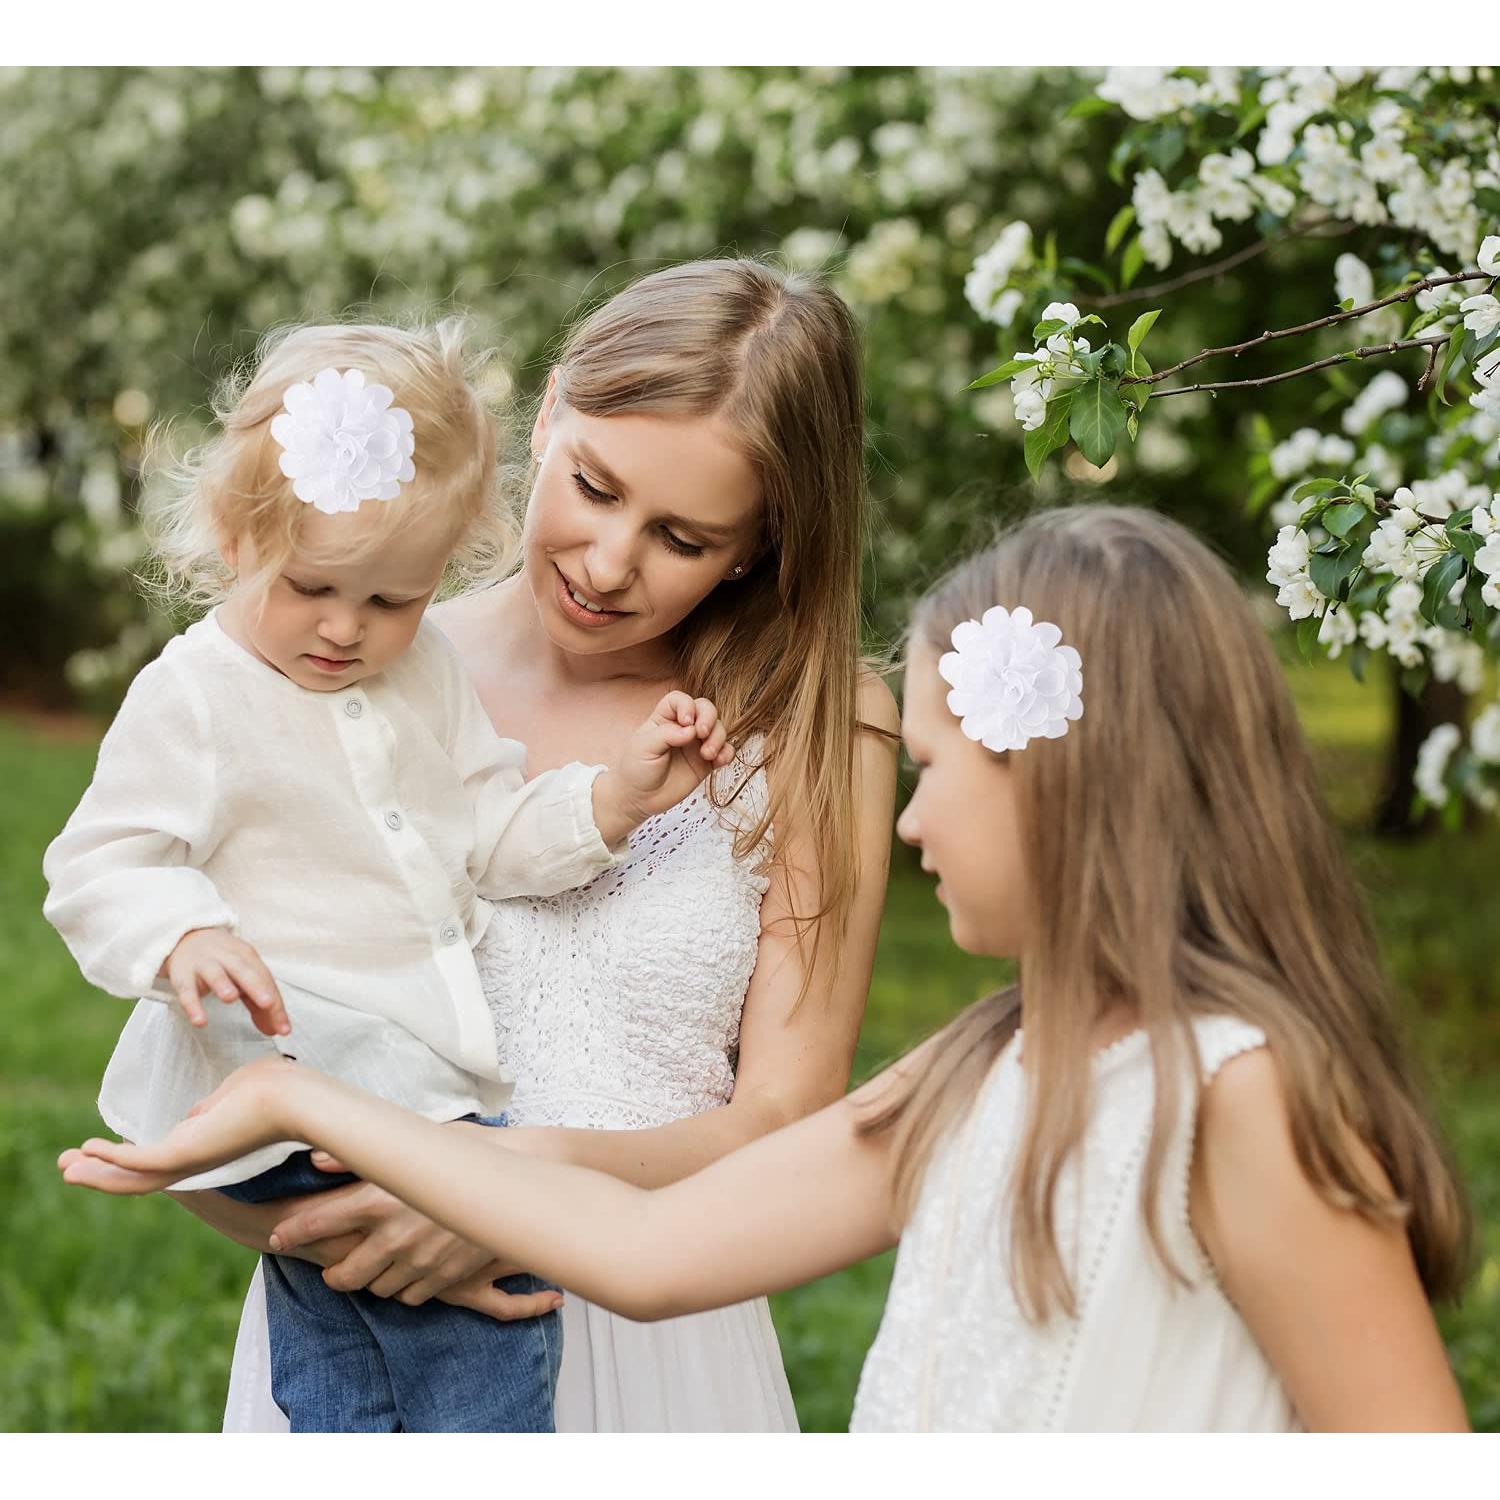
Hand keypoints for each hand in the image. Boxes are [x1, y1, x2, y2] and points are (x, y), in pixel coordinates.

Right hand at [58, 1055, 300, 1192]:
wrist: (295, 1097)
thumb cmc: (275, 1088)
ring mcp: (190, 1159)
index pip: (159, 1158)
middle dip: (101, 1172)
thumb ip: (211, 1108)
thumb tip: (197, 1115)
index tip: (98, 1150)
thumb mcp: (233, 1094)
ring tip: (64, 1167)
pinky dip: (112, 1156)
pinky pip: (140, 1160)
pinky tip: (87, 1149)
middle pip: (138, 1175)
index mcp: (206, 1144)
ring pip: (133, 1176)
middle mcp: (195, 1159)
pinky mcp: (187, 1153)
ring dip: (97, 1171)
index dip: (127, 1158)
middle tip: (66, 1167)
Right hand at [161, 928, 290, 1036]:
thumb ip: (259, 1004)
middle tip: (268, 1004)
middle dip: (257, 986)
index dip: (276, 1004)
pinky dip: (192, 1005)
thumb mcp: (243, 977)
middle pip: (244, 971)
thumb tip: (276, 1030)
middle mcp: (228, 957)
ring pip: (215, 973)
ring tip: (231, 998)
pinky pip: (187, 990)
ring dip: (223, 984)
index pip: (264, 980)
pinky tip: (200, 1021)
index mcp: (247, 957)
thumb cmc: (223, 963)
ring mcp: (204, 964)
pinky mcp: (183, 975)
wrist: (186, 938)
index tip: (284, 1028)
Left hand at [269, 1175, 562, 1319]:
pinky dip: (406, 1287)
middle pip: (344, 1274)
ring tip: (376, 1264)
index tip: (278, 1236)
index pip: (319, 1222)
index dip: (293, 1232)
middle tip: (332, 1267)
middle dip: (334, 1273)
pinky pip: (413, 1295)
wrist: (526, 1179)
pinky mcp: (446, 1278)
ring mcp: (421, 1262)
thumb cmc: (472, 1151)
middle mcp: (394, 1235)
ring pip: (378, 1288)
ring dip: (372, 1280)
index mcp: (380, 1198)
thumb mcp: (417, 1142)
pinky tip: (411, 1269)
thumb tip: (317, 1155)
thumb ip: (362, 1154)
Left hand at [592, 691, 733, 841]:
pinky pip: (725, 751)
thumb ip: (666, 735)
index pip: (680, 700)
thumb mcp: (644, 748)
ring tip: (707, 755)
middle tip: (702, 734)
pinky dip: (727, 753)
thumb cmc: (636, 769)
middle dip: (709, 718)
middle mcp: (683, 728)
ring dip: (718, 738)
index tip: (686, 722)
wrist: (639, 799)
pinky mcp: (706, 762)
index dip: (687, 705)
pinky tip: (719, 762)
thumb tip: (691, 730)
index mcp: (664, 719)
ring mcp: (696, 744)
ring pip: (718, 729)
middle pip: (705, 709)